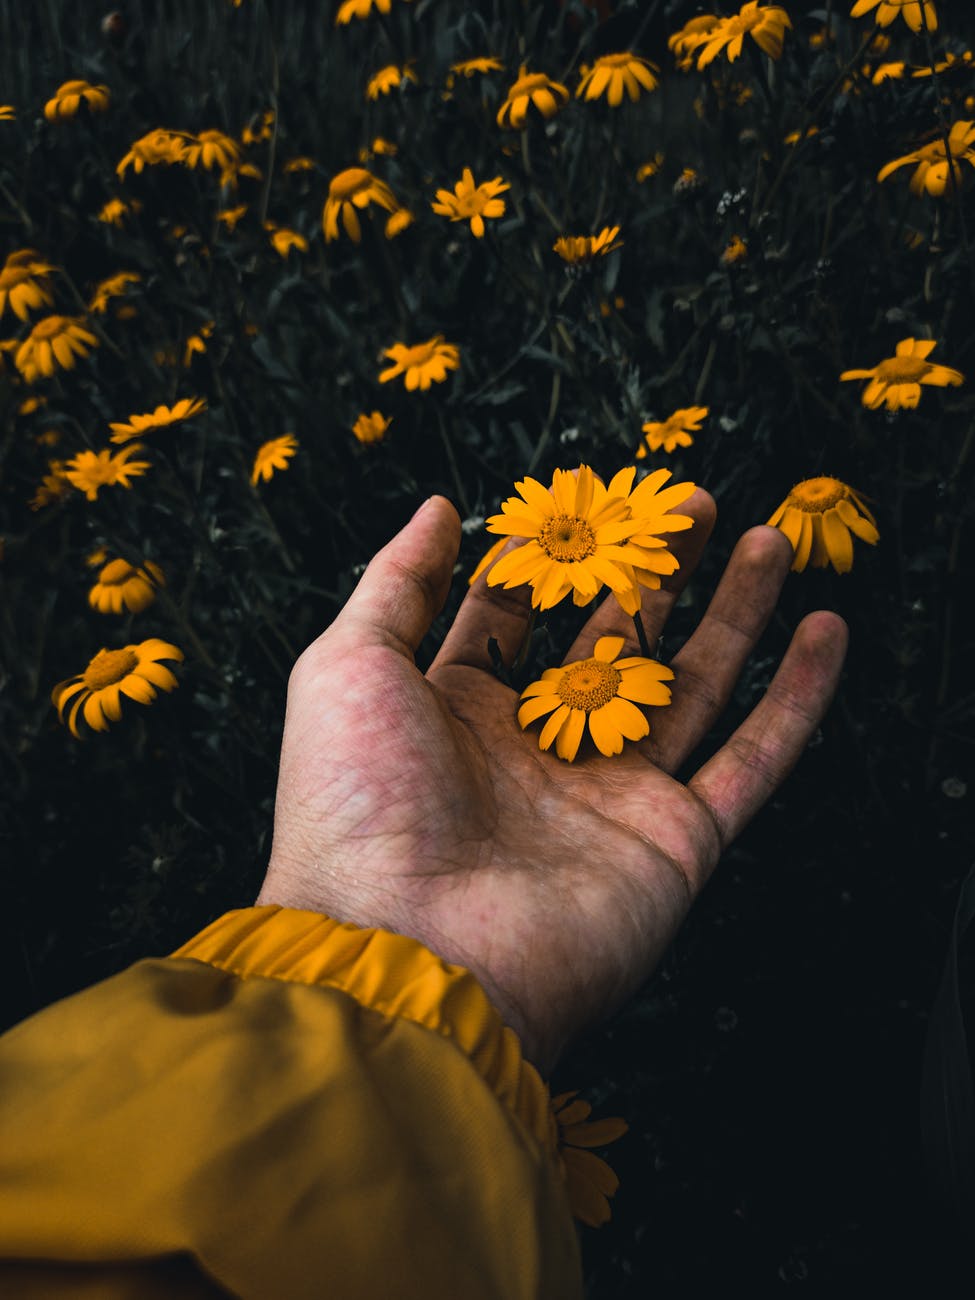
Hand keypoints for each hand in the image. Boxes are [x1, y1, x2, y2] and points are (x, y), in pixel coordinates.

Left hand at [258, 494, 846, 1073]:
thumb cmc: (357, 807)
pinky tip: (824, 633)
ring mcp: (613, 796)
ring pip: (693, 687)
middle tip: (692, 504)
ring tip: (767, 540)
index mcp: (460, 711)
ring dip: (736, 613)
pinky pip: (753, 760)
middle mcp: (542, 751)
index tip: (590, 502)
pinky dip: (796, 699)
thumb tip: (439, 507)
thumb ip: (397, 582)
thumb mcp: (349, 667)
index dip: (551, 558)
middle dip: (656, 570)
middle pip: (616, 640)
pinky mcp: (674, 842)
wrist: (407, 950)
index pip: (516, 617)